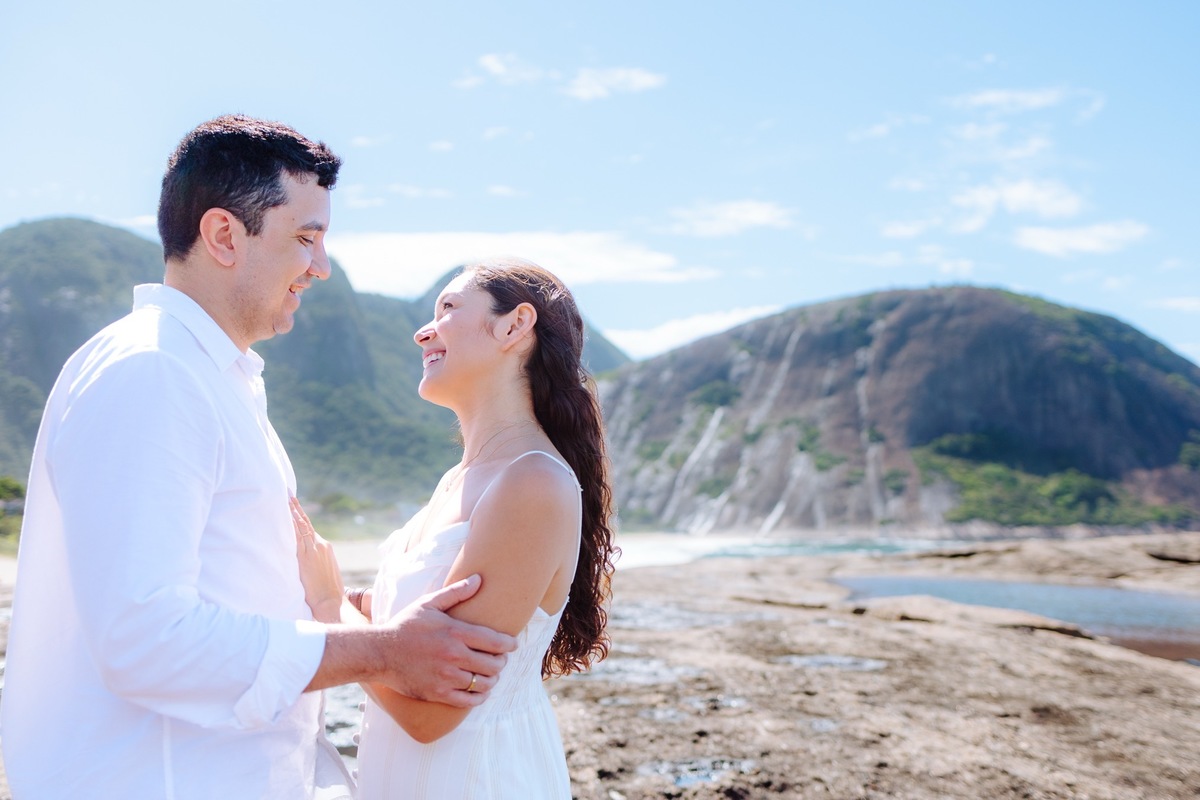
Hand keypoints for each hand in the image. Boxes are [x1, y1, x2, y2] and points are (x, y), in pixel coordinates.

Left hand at [291, 496, 344, 622]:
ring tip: (285, 499)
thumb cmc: (327, 591)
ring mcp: (313, 549)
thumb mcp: (325, 571)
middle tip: (288, 494)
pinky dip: (291, 525)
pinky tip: (284, 517)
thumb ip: (316, 561)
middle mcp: (320, 544)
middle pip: (305, 523)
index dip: (301, 517)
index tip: (294, 506)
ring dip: (292, 512)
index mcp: (325, 547)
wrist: (331, 601)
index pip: (309, 529)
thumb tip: (307, 560)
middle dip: (296, 508)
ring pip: (301, 526)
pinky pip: (296, 537)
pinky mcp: (305, 557)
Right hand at [375, 575, 518, 707]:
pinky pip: (468, 701)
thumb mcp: (428, 604)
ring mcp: (446, 677)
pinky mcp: (438, 693)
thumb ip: (456, 592)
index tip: (513, 644)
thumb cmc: (405, 626)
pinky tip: (479, 691)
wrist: (379, 653)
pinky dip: (479, 697)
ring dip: (492, 679)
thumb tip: (479, 579)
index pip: (495, 642)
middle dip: (501, 662)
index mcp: (455, 633)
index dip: (509, 644)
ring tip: (490, 674)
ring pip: (484, 684)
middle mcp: (453, 656)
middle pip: (494, 664)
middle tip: (499, 659)